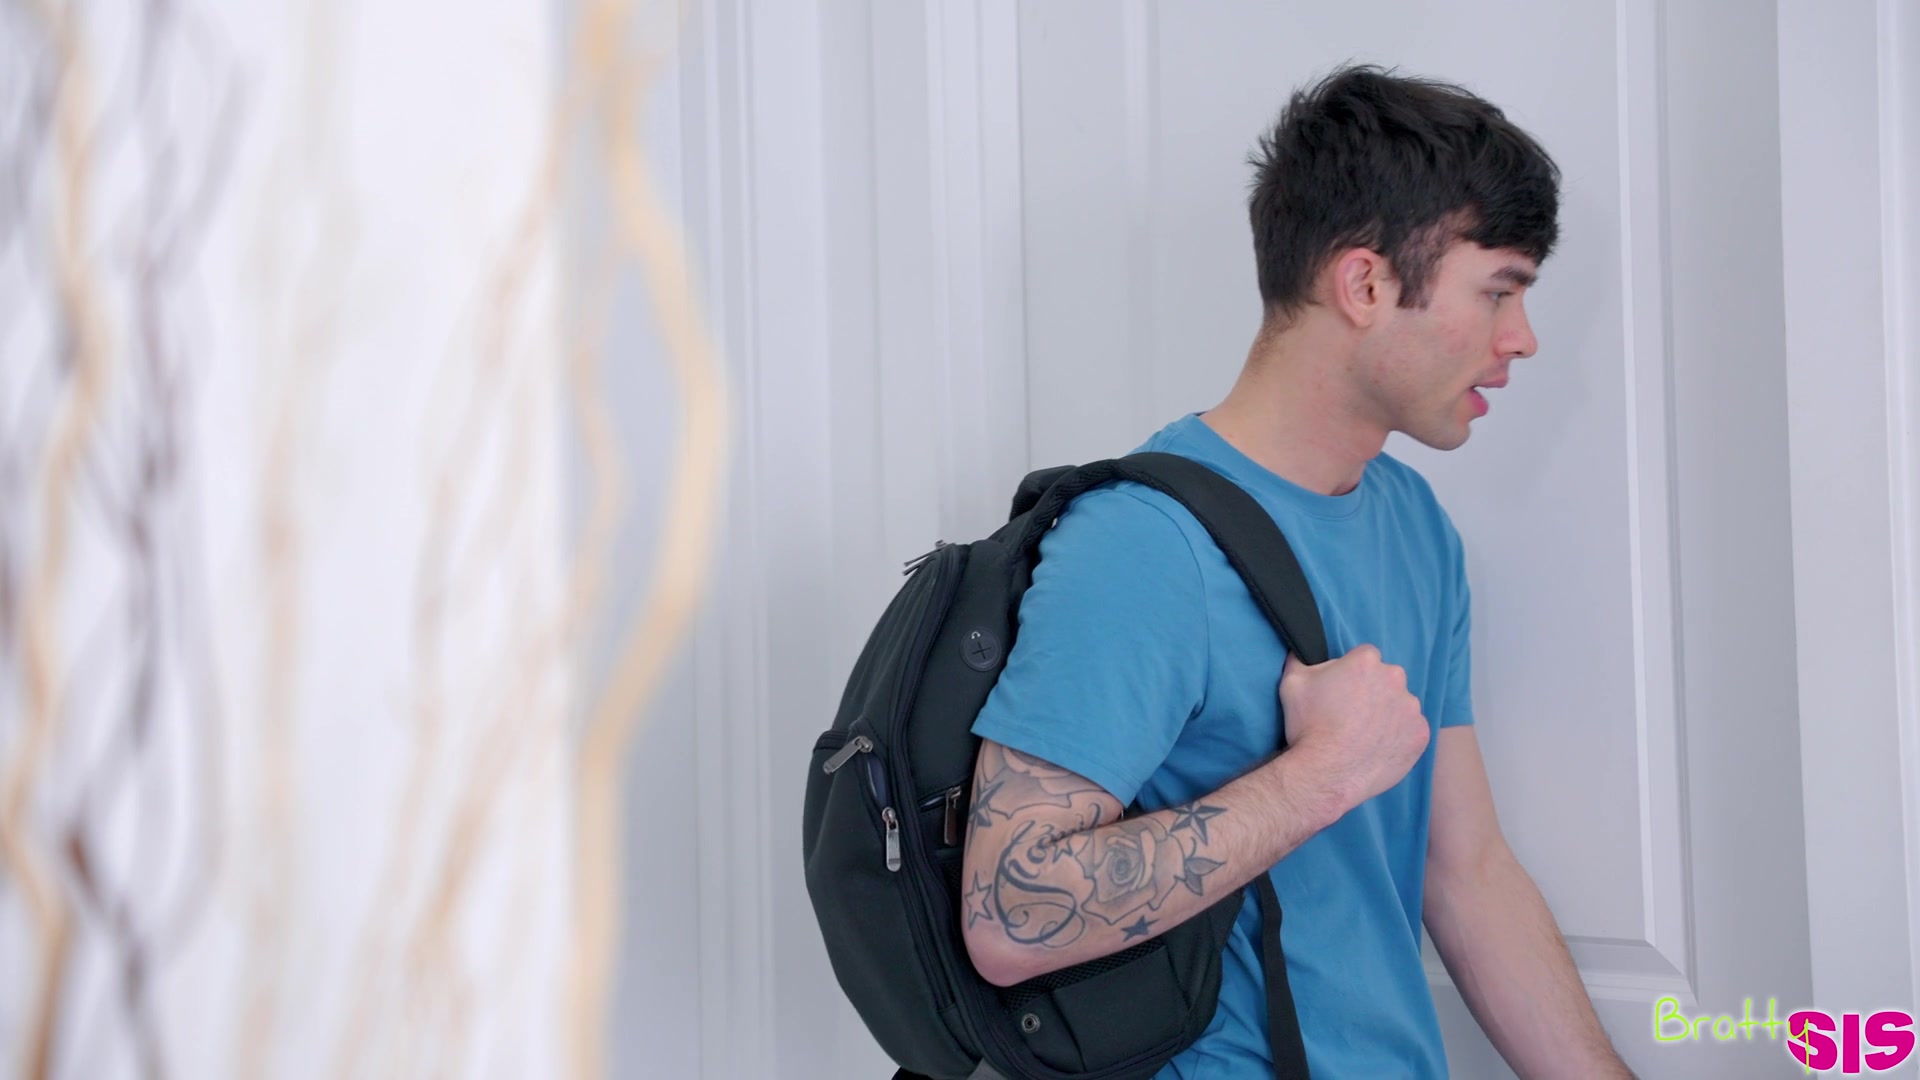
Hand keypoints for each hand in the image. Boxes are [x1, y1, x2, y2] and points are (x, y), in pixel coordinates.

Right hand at [1276, 645, 1430, 816]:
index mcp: (1366, 662)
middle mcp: (1395, 679)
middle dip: (1373, 691)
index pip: (1364, 657)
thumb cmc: (1308, 726)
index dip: (1352, 673)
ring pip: (1401, 704)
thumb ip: (1300, 659)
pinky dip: (1399, 737)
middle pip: (1386, 678)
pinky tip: (1378, 747)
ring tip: (1365, 735)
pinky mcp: (1421, 734)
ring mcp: (1411, 708)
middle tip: (1352, 714)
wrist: (1326, 773)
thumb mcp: (1292, 684)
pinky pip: (1411, 730)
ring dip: (1388, 713)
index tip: (1343, 690)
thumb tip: (1300, 649)